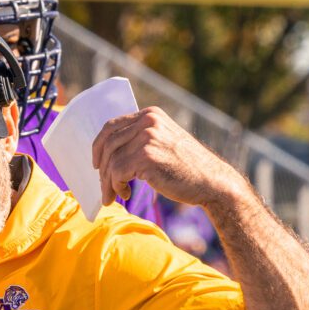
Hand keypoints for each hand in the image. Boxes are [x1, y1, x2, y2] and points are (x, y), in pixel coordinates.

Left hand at [91, 106, 245, 208]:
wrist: (212, 182)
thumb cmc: (187, 168)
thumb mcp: (164, 143)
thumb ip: (140, 141)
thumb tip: (108, 155)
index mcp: (150, 115)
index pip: (112, 126)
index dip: (99, 146)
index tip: (96, 163)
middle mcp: (147, 121)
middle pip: (108, 144)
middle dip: (102, 170)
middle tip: (104, 189)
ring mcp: (147, 137)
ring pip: (111, 161)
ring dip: (108, 182)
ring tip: (114, 195)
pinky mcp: (146, 157)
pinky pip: (117, 173)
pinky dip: (116, 187)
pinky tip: (126, 194)